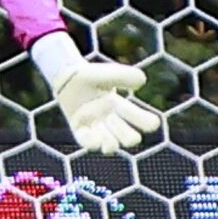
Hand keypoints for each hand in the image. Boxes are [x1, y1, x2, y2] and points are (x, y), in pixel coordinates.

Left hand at [48, 61, 162, 155]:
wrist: (65, 77)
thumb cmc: (90, 75)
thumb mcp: (108, 73)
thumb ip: (124, 75)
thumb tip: (142, 81)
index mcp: (121, 107)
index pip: (140, 119)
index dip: (148, 123)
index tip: (152, 123)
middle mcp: (111, 119)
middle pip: (128, 137)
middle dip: (130, 138)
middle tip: (128, 134)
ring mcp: (95, 126)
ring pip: (110, 144)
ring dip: (111, 145)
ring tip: (109, 142)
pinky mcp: (80, 130)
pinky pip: (87, 143)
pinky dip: (92, 143)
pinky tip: (92, 138)